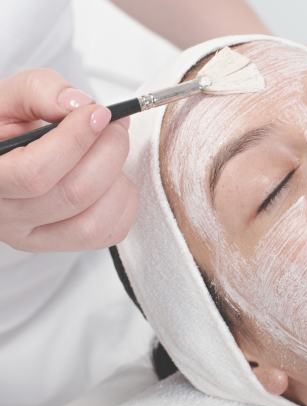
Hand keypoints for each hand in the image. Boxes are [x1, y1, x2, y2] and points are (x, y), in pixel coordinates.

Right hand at [0, 69, 137, 252]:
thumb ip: (39, 91)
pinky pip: (111, 234)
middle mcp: (7, 218)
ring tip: (111, 155)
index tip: (98, 114)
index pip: (35, 173)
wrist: (15, 156)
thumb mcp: (11, 99)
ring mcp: (38, 238)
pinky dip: (125, 204)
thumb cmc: (9, 128)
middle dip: (108, 153)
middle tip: (115, 128)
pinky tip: (116, 180)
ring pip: (94, 223)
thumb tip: (79, 105)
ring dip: (117, 182)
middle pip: (74, 195)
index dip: (76, 140)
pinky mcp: (67, 244)